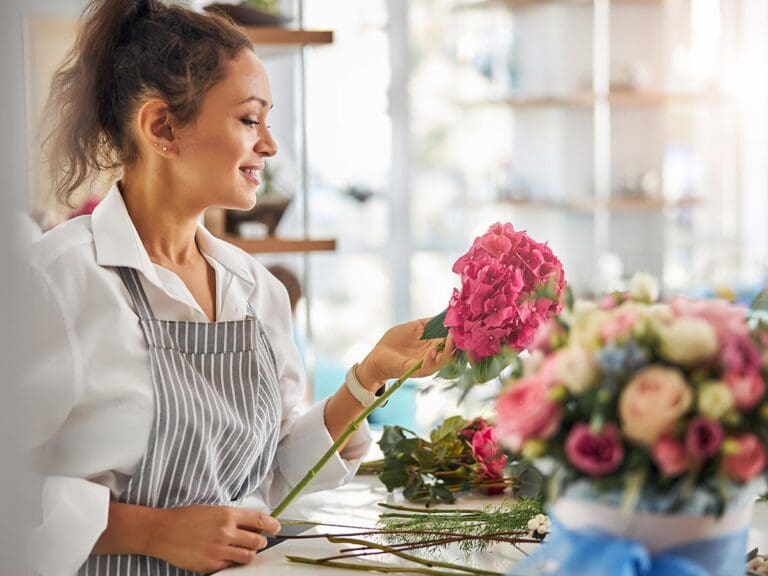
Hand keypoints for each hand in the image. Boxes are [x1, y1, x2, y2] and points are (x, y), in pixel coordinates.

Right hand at [150, 505, 280, 573]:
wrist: (163, 531)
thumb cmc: (187, 518)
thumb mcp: (213, 510)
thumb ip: (234, 517)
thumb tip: (253, 525)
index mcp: (228, 514)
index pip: (260, 520)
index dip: (272, 525)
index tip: (276, 528)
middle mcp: (226, 532)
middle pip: (257, 541)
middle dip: (259, 541)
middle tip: (255, 540)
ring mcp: (219, 550)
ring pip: (248, 556)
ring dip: (248, 553)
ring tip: (240, 549)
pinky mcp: (211, 565)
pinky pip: (231, 566)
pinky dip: (232, 562)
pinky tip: (225, 556)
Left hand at [357, 318, 455, 390]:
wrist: (378, 354)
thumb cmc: (396, 341)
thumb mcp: (416, 327)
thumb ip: (431, 322)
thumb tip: (447, 312)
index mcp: (435, 346)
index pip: (452, 341)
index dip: (458, 333)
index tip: (463, 323)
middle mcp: (433, 356)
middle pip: (452, 351)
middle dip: (457, 342)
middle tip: (459, 331)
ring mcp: (424, 364)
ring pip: (443, 361)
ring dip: (448, 351)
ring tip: (449, 339)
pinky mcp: (414, 369)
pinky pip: (426, 368)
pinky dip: (431, 360)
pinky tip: (431, 350)